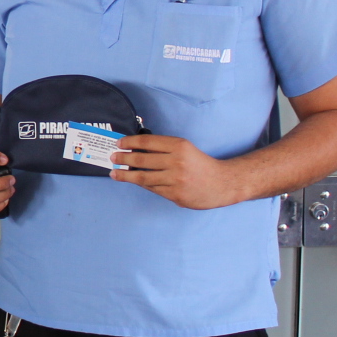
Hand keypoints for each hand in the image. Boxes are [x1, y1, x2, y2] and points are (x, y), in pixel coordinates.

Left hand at [111, 133, 239, 208]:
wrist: (222, 183)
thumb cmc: (201, 164)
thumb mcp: (185, 149)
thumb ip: (163, 149)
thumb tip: (135, 150)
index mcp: (179, 146)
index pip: (147, 142)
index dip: (129, 142)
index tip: (119, 143)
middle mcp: (177, 162)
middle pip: (141, 160)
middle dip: (123, 159)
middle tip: (113, 158)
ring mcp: (176, 180)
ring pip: (143, 177)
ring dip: (125, 175)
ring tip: (115, 173)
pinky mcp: (175, 195)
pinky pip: (152, 189)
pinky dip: (141, 184)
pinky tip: (134, 181)